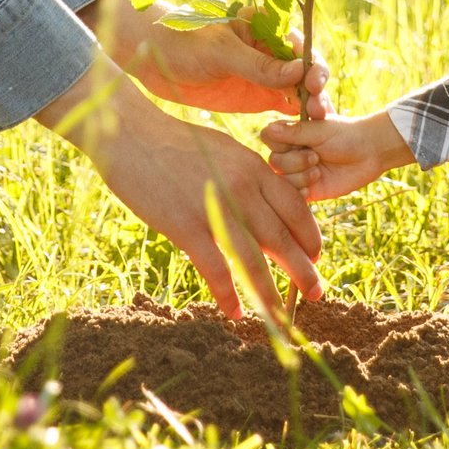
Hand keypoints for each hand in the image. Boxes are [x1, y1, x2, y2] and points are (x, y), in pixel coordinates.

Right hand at [44, 57, 324, 322]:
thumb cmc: (174, 142)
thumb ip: (246, 176)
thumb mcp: (222, 150)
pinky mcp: (185, 225)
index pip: (296, 207)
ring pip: (253, 260)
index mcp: (253, 167)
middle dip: (303, 270)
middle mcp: (241, 188)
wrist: (131, 133)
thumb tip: (263, 202)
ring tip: (281, 316)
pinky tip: (234, 313)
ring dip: (270, 293)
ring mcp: (214, 208)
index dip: (310, 235)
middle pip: (282, 238)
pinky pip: (214, 268)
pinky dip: (227, 294)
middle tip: (317, 293)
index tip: (316, 255)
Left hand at [96, 0, 333, 118]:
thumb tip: (298, 71)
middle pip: (305, 73)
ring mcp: (266, 77)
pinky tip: (302, 137)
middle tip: (320, 111)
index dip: (313, 65)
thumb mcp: (220, 52)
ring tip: (316, 128)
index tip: (314, 83)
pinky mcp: (257, 97)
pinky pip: (284, 111)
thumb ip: (258, 64)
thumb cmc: (184, 42)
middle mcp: (272, 53)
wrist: (151, 56)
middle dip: (316, 91)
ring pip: (298, 94)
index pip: (300, 48)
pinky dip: (295, 122)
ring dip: (310, 109)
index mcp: (266, 30)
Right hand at [261, 108, 414, 203]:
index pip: (268, 138)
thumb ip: (294, 132)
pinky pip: (292, 197)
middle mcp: (291, 153)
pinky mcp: (306, 191)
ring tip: (319, 171)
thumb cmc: (346, 135)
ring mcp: (297, 173)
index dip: (280, 142)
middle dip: (295, 161)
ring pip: (281, 180)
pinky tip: (316, 183)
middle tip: (316, 156)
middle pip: (273, 161)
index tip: (302, 140)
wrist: (369, 153)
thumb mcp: (320, 131)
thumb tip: (268, 130)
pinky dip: (301, 192)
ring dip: (301, 176)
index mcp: (291, 135)